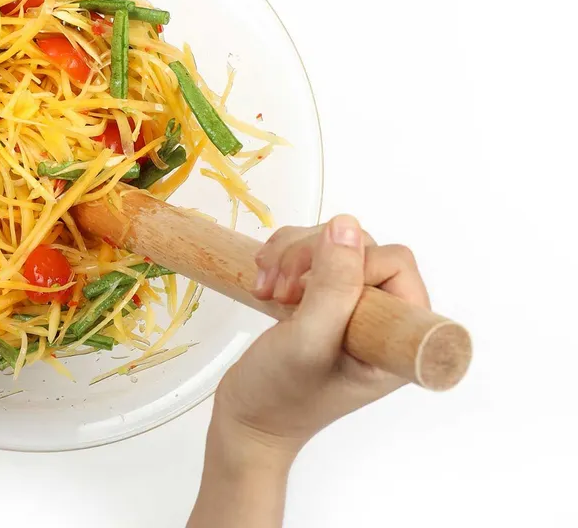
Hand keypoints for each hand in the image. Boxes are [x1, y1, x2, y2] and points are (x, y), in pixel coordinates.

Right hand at [212, 215, 430, 461]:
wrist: (246, 419)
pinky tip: (264, 286)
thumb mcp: (308, 341)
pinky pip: (310, 253)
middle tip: (280, 292)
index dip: (350, 264)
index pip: (394, 263)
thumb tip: (347, 225)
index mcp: (398, 337)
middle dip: (311, 258)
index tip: (307, 293)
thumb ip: (334, 285)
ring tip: (268, 290)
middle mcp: (382, 319)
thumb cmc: (280, 396)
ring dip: (291, 256)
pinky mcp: (323, 299)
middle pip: (360, 247)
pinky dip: (281, 259)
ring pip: (331, 244)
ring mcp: (352, 308)